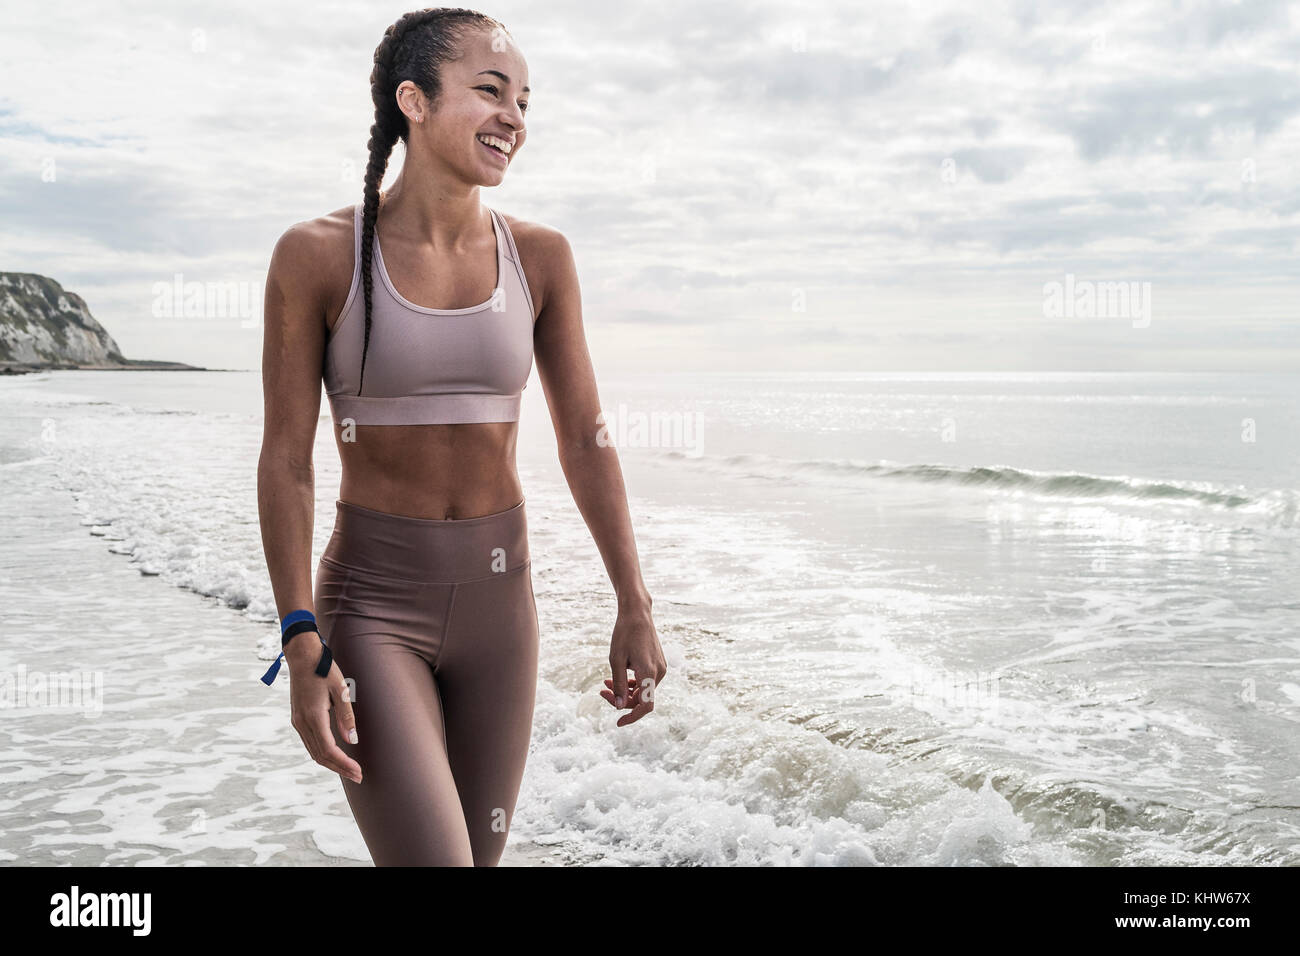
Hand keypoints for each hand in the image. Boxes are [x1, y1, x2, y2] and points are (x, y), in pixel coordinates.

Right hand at [286, 633, 361, 783]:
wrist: (302, 656)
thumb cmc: (324, 670)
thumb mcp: (341, 690)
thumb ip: (346, 717)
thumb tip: (352, 741)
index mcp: (313, 717)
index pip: (329, 750)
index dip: (344, 763)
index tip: (359, 771)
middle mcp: (302, 723)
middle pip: (320, 756)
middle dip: (340, 768)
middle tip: (358, 776)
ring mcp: (297, 722)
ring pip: (313, 751)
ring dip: (331, 763)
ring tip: (349, 770)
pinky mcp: (297, 719)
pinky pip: (310, 743)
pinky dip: (323, 754)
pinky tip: (335, 755)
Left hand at [601, 603, 665, 726]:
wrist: (637, 613)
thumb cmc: (624, 634)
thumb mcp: (616, 660)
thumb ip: (618, 685)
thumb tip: (619, 707)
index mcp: (649, 673)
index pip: (645, 706)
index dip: (632, 717)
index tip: (618, 722)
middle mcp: (659, 673)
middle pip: (641, 699)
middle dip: (622, 699)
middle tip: (601, 692)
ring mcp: (661, 668)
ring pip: (643, 690)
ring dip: (625, 691)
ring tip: (605, 683)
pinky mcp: (658, 663)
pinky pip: (646, 681)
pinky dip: (632, 683)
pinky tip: (617, 677)